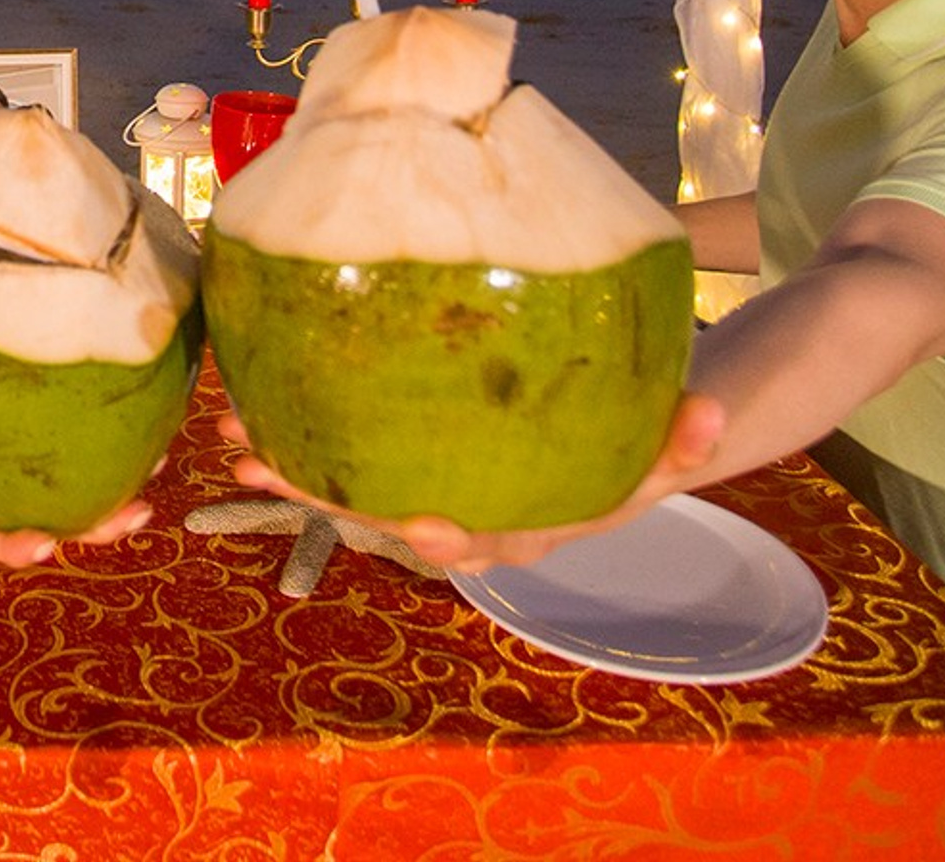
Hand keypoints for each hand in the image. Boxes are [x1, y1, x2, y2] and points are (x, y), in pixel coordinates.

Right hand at [0, 356, 157, 565]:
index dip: (15, 542)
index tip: (43, 545)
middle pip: (56, 520)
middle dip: (99, 523)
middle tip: (136, 512)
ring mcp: (24, 473)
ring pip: (81, 489)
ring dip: (124, 482)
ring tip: (161, 459)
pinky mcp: (44, 438)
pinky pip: (82, 441)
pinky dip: (114, 436)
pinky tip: (147, 402)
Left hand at [218, 393, 726, 574]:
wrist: (618, 425)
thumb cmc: (636, 430)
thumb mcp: (666, 437)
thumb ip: (683, 436)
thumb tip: (713, 411)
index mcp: (528, 526)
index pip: (485, 541)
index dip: (447, 535)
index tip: (415, 524)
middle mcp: (469, 515)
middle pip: (385, 516)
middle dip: (321, 495)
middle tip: (259, 465)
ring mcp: (429, 483)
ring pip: (349, 484)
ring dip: (287, 465)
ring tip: (231, 440)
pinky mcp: (402, 449)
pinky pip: (341, 447)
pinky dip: (294, 430)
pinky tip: (245, 403)